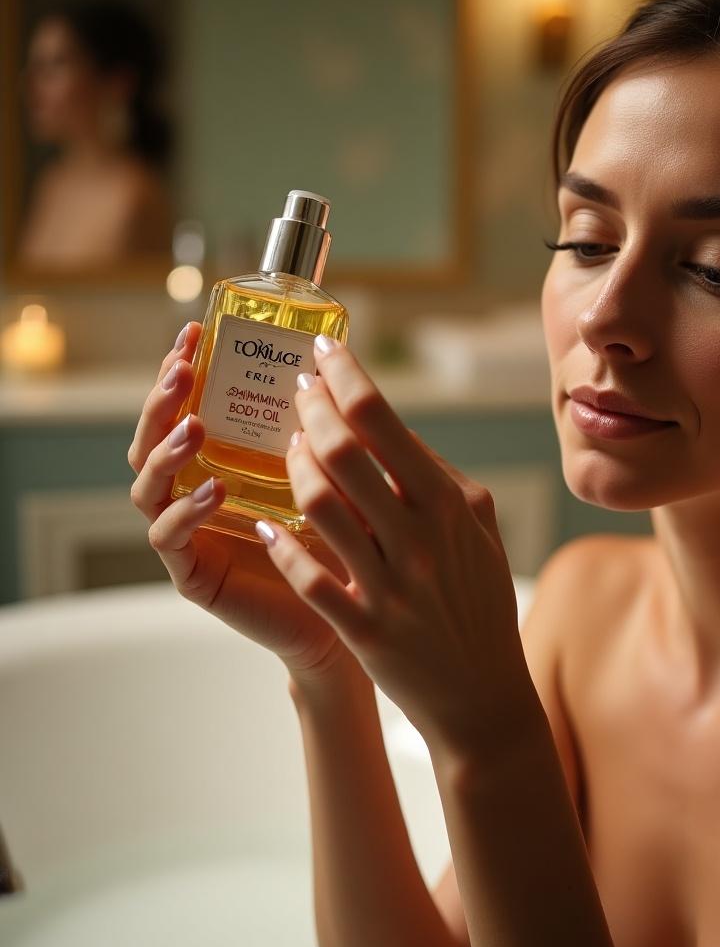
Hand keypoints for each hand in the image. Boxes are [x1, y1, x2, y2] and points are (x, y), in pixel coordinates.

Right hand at [128, 322, 360, 683]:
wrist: (344, 614)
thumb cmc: (339, 541)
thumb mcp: (332, 474)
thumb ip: (322, 431)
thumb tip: (335, 367)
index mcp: (221, 461)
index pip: (187, 407)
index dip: (184, 369)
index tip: (195, 332)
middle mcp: (194, 491)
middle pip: (152, 438)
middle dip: (162, 400)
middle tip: (182, 369)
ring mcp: (187, 533)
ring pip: (147, 484)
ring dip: (166, 450)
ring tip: (194, 427)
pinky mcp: (192, 573)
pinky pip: (167, 538)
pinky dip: (186, 512)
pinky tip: (214, 490)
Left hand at [254, 335, 530, 757]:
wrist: (486, 696)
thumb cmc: (482, 606)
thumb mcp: (480, 534)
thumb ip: (443, 481)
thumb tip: (397, 437)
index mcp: (449, 506)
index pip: (384, 421)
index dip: (344, 379)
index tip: (322, 352)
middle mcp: (419, 538)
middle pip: (342, 451)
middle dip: (309, 409)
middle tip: (296, 391)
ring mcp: (389, 584)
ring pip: (318, 506)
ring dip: (293, 467)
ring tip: (287, 449)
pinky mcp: (363, 626)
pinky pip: (308, 574)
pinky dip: (280, 544)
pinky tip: (265, 525)